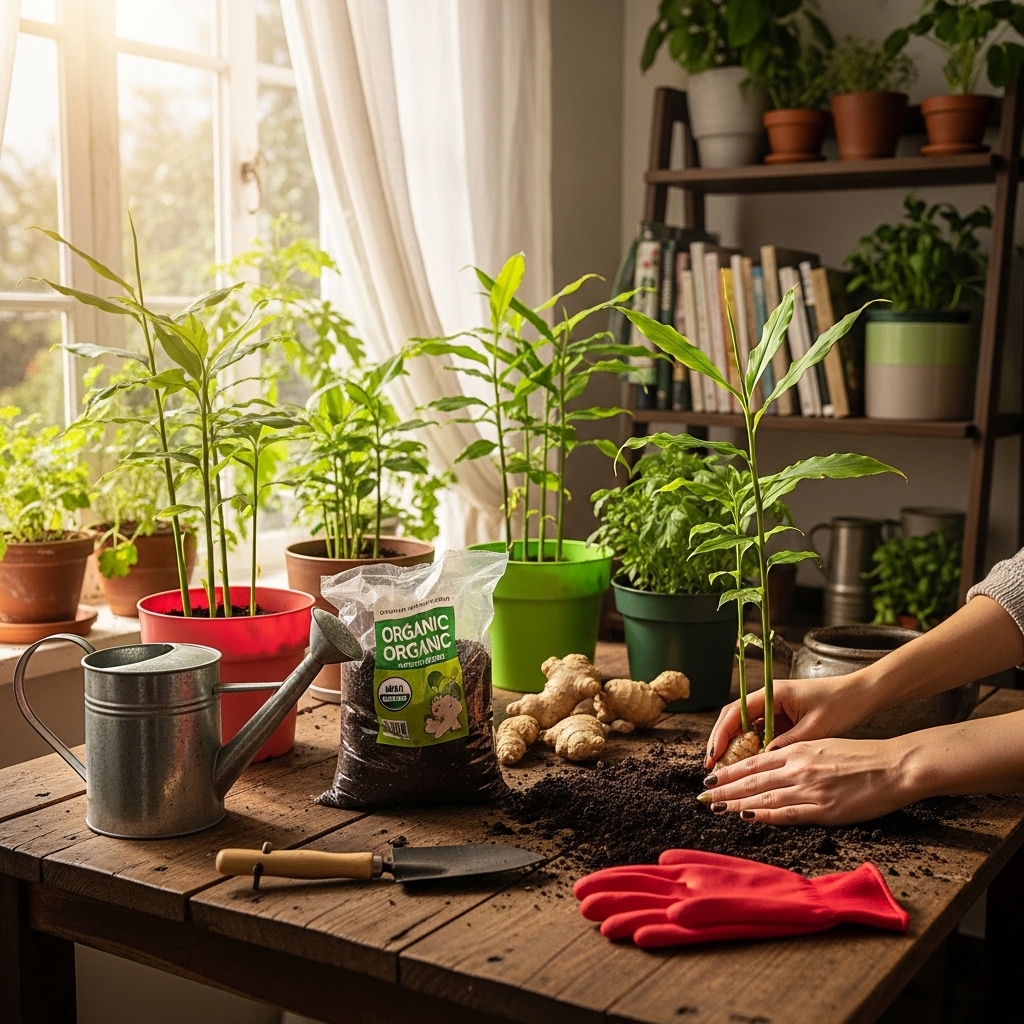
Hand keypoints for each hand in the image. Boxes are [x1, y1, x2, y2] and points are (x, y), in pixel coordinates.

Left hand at [700, 737, 913, 825]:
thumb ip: (798, 755)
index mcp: (798, 750)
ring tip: (715, 808)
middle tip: (702, 797)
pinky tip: (747, 817)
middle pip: (752, 779)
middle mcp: (798, 767)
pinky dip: (764, 815)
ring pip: (763, 795)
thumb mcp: (824, 745)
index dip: (731, 771)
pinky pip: (786, 813)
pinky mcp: (823, 808)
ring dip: (735, 803)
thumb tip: (776, 763)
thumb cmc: (863, 756)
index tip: (712, 778)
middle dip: (724, 789)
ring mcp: (809, 788)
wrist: (894, 766)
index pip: (755, 761)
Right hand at [706, 672, 878, 768]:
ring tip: (726, 771)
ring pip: (746, 728)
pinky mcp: (784, 718)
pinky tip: (750, 766)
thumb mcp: (814, 727)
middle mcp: (768, 699)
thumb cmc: (841, 704)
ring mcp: (775, 708)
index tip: (713, 756)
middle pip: (734, 720)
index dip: (721, 735)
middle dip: (721, 743)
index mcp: (772, 694)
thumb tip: (764, 759)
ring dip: (735, 748)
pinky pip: (761, 734)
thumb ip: (788, 743)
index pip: (735, 713)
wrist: (862, 694)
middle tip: (712, 768)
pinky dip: (753, 749)